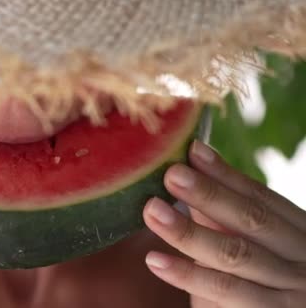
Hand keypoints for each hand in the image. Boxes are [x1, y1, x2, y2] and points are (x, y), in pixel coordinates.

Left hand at [143, 140, 305, 306]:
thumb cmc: (256, 286)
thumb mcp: (246, 246)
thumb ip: (221, 218)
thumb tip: (188, 175)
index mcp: (297, 232)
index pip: (260, 197)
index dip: (225, 174)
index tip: (192, 151)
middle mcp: (300, 257)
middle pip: (252, 220)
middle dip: (209, 195)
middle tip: (171, 174)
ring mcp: (290, 290)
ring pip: (235, 254)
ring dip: (189, 232)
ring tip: (152, 211)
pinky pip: (224, 291)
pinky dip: (187, 275)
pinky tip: (155, 260)